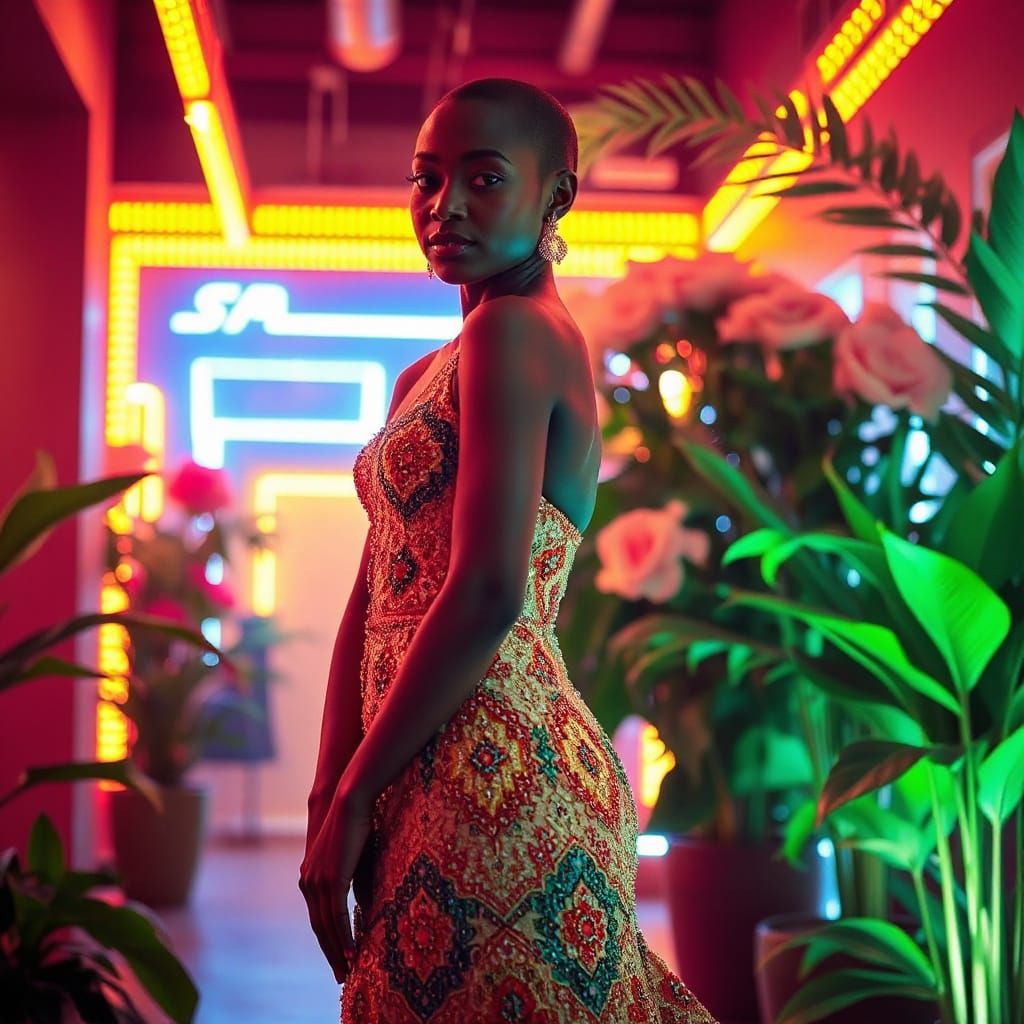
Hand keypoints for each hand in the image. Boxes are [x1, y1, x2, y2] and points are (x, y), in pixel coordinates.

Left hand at [299, 787, 372, 983]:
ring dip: (337, 950)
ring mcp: (318, 881)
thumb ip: (355, 884)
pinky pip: (336, 915)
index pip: (317, 916)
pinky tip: (351, 950)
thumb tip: (364, 906)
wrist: (348, 801)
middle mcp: (309, 882)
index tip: (337, 957)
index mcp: (309, 877)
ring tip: (347, 969)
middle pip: (319, 926)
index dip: (327, 939)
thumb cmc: (354, 826)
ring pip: (327, 925)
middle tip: (341, 974)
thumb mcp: (354, 861)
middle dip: (330, 952)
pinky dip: (343, 935)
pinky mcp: (331, 879)